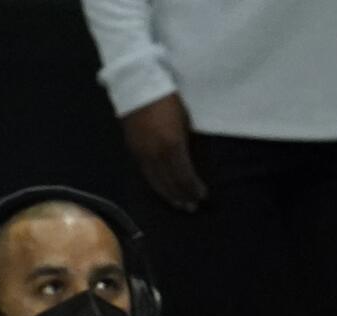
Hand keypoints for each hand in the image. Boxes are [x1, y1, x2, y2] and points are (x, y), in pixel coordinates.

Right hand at [121, 93, 207, 211]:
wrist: (138, 87)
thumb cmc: (168, 98)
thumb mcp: (184, 120)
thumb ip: (185, 142)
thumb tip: (188, 161)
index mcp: (172, 145)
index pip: (183, 175)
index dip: (193, 188)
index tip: (203, 196)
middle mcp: (155, 154)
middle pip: (169, 181)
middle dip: (181, 195)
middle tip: (191, 207)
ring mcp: (142, 153)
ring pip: (155, 181)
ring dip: (168, 194)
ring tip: (177, 204)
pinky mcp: (133, 150)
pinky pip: (146, 173)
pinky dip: (155, 184)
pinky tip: (162, 189)